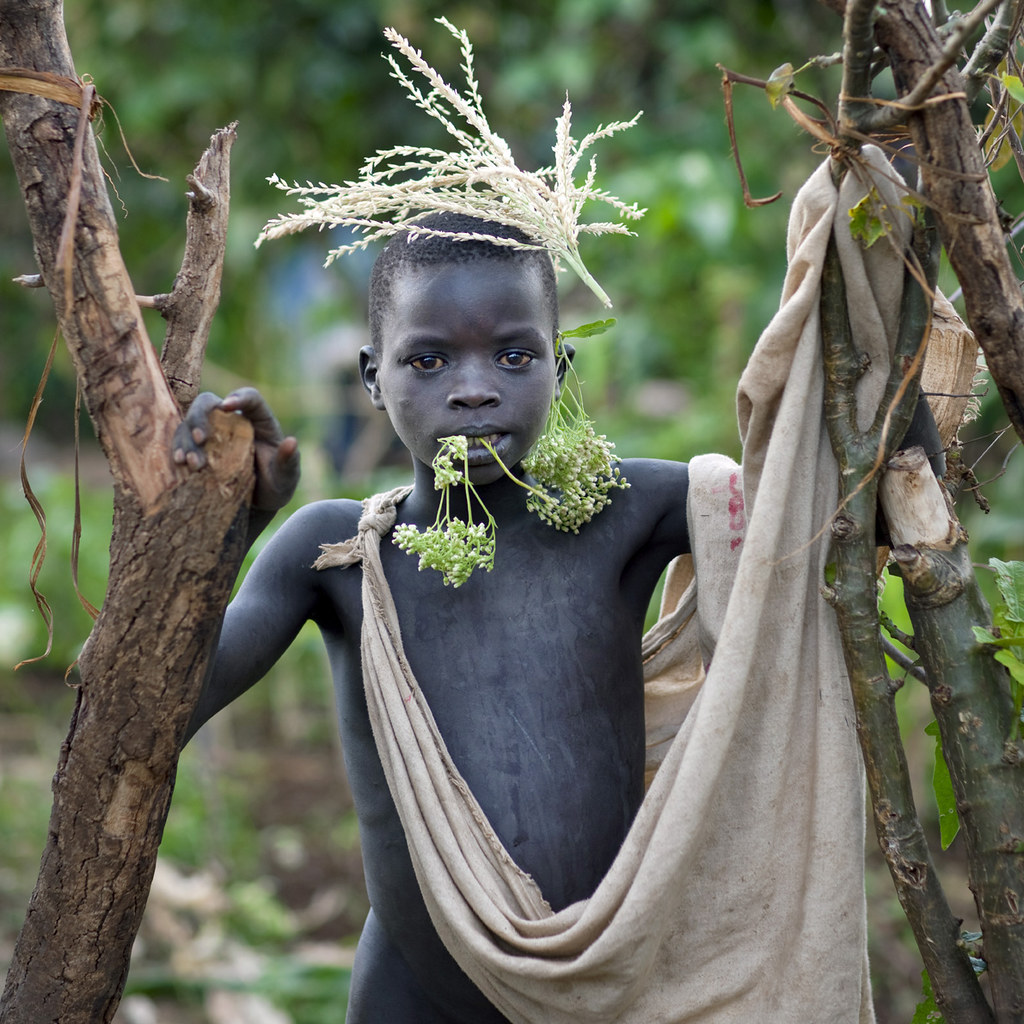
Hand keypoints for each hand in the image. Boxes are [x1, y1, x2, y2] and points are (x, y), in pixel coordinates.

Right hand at [172, 388, 299, 512]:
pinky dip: (178, 448)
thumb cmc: (278, 482)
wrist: (261, 501)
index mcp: (260, 420)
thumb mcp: (287, 475)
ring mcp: (213, 433)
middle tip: (201, 439)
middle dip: (201, 417)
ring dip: (187, 439)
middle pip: (210, 403)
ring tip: (191, 462)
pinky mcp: (199, 447)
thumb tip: (291, 442)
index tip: (227, 406)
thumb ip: (288, 460)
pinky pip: (182, 440)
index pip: (250, 398)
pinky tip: (178, 462)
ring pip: (191, 422)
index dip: (239, 397)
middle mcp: (233, 421)